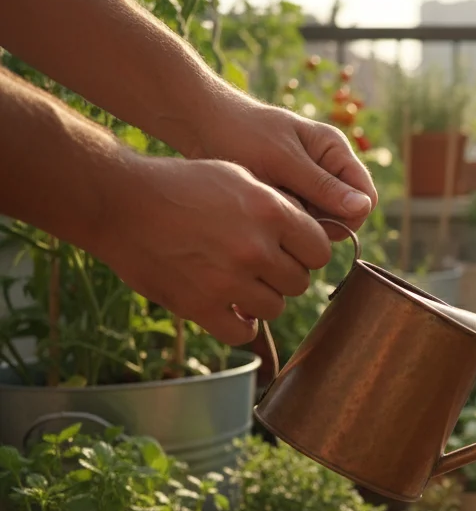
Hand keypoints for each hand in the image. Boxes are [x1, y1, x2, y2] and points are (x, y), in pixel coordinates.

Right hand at [97, 155, 330, 345]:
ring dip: (261, 299)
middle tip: (258, 265)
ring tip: (238, 281)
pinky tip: (230, 309)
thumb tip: (315, 235)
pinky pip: (243, 333)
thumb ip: (280, 207)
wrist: (120, 203)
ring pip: (275, 307)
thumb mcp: (239, 178)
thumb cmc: (182, 186)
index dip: (306, 252)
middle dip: (283, 275)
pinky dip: (241, 325)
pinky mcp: (200, 306)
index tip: (290, 250)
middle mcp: (255, 248)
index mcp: (270, 212)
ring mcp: (228, 280)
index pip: (320, 251)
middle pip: (299, 282)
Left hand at [193, 98, 377, 239]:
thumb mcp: (282, 160)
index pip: (366, 197)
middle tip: (282, 210)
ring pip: (322, 219)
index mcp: (336, 150)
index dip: (348, 217)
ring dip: (299, 220)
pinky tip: (263, 205)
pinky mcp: (292, 192)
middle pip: (346, 213)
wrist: (200, 124)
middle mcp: (329, 166)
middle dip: (319, 220)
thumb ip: (322, 186)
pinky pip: (300, 217)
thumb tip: (363, 207)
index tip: (311, 221)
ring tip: (269, 203)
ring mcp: (310, 181)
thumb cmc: (240, 133)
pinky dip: (285, 217)